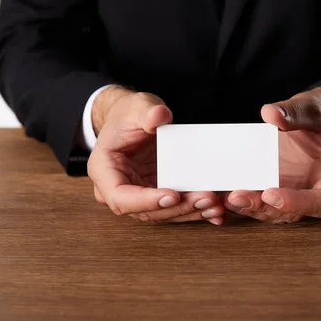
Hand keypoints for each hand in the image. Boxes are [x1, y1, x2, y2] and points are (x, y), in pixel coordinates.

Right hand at [88, 86, 224, 224]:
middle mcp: (119, 190)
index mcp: (104, 171)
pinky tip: (216, 212)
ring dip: (191, 212)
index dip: (145, 201)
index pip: (120, 197)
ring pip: (164, 214)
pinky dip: (196, 211)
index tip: (172, 195)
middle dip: (178, 207)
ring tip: (216, 205)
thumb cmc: (128, 115)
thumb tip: (159, 116)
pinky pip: (175, 209)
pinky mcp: (157, 197)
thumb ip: (145, 112)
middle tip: (206, 198)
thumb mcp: (136, 107)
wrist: (133, 121)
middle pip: (147, 211)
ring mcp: (139, 197)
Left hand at [223, 87, 320, 223]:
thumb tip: (271, 114)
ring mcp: (299, 193)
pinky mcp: (282, 190)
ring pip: (276, 211)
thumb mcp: (312, 107)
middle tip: (238, 198)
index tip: (270, 194)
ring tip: (228, 199)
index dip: (296, 203)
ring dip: (252, 208)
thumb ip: (294, 112)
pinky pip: (265, 202)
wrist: (316, 115)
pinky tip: (226, 196)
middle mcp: (319, 190)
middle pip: (294, 212)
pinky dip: (248, 201)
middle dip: (264, 208)